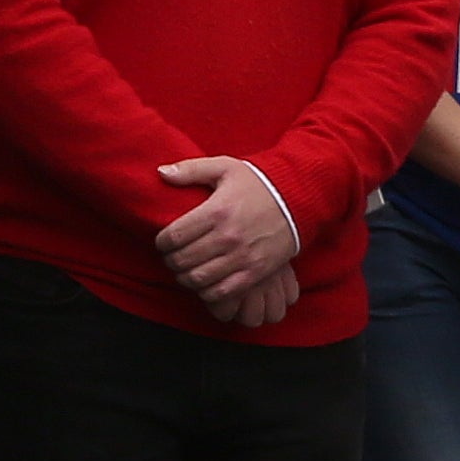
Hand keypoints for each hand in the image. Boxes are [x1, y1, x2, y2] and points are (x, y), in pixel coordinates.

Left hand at [153, 155, 300, 322]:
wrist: (299, 198)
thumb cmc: (259, 183)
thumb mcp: (225, 168)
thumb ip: (190, 170)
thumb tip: (160, 173)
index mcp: (216, 211)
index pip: (173, 236)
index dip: (161, 243)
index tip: (163, 242)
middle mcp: (228, 236)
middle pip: (182, 260)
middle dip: (171, 261)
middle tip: (172, 257)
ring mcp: (242, 257)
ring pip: (198, 279)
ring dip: (185, 278)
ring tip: (186, 270)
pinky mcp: (255, 272)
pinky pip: (222, 292)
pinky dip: (207, 292)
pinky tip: (205, 282)